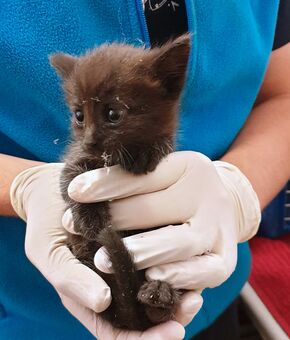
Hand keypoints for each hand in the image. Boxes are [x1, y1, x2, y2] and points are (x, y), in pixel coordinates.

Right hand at [10, 163, 191, 338]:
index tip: (173, 332)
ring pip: (157, 289)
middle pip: (145, 316)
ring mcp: (127, 262)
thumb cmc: (47, 220)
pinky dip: (175, 263)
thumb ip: (68, 278)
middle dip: (171, 317)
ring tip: (197, 290)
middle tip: (193, 305)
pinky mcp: (138, 240)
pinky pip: (160, 258)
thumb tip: (101, 301)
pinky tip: (189, 256)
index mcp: (89, 296)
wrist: (54, 189)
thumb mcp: (47, 250)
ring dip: (179, 294)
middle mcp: (112, 284)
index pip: (117, 332)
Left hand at [64, 151, 259, 301]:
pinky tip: (151, 280)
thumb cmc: (181, 186)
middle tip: (80, 231)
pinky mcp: (226, 259)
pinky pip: (206, 273)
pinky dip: (179, 278)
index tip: (75, 192)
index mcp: (189, 167)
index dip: (106, 185)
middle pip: (158, 209)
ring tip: (105, 262)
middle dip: (116, 220)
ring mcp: (219, 228)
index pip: (143, 176)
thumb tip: (83, 189)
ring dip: (142, 253)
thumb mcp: (162, 171)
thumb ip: (132, 178)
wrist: (222, 201)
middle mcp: (208, 195)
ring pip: (181, 243)